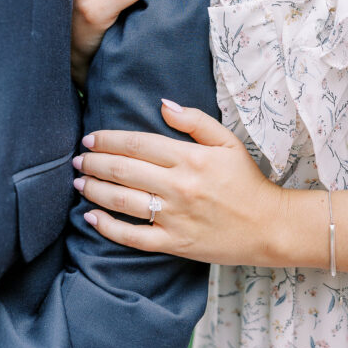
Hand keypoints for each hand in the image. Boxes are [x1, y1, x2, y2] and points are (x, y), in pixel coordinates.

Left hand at [71, 99, 284, 265]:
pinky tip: (91, 217)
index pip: (137, 144)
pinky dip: (108, 228)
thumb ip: (195, 121)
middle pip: (123, 170)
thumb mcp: (227, 142)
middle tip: (78, 159)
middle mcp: (179, 186)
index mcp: (190, 158)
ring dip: (94, 190)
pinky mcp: (175, 243)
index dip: (108, 140)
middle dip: (94, 162)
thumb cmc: (247, 181)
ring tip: (79, 182)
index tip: (90, 139)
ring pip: (122, 201)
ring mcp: (175, 217)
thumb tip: (163, 104)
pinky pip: (133, 237)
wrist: (270, 227)